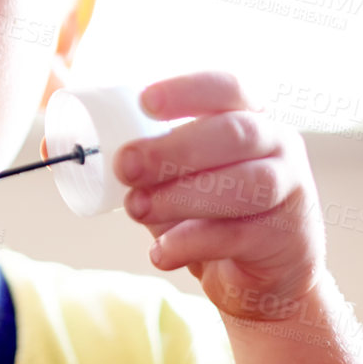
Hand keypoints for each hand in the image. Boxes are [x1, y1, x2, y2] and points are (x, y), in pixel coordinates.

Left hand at [115, 72, 327, 322]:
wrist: (267, 275)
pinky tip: (161, 251)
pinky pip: (237, 236)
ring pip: (242, 184)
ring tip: (137, 208)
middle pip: (233, 133)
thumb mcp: (184, 176)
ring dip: (179, 196)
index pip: (227, 88)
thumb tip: (72, 149)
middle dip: (173, 149)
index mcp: (250, 115)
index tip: (145, 102)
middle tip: (125, 166)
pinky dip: (190, 243)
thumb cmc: (215, 212)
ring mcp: (289, 190)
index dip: (187, 91)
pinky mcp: (286, 237)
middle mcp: (278, 144)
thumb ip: (147, 159)